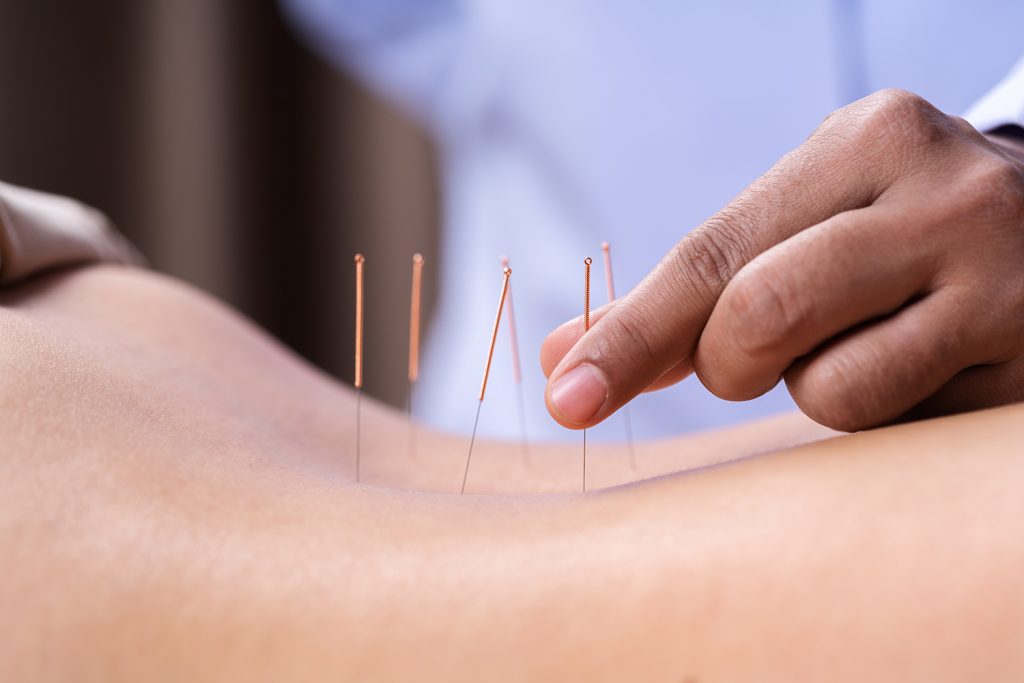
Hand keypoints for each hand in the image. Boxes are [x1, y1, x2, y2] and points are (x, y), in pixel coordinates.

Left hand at [541, 89, 1023, 431]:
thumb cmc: (888, 235)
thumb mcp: (794, 229)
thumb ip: (682, 297)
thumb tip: (557, 359)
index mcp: (863, 142)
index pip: (711, 254)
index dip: (629, 336)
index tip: (566, 396)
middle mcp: (938, 193)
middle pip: (756, 314)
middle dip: (726, 364)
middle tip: (752, 356)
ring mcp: (1000, 276)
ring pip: (828, 389)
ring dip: (814, 389)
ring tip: (862, 342)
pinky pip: (898, 426)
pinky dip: (878, 412)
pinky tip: (919, 365)